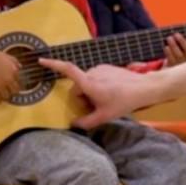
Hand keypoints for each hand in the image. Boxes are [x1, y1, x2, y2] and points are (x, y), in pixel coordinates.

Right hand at [0, 47, 21, 101]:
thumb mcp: (7, 56)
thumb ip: (15, 62)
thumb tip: (20, 67)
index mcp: (14, 71)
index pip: (20, 82)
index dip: (16, 84)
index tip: (12, 85)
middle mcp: (8, 79)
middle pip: (15, 91)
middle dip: (12, 91)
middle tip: (8, 91)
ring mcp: (0, 85)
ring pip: (7, 97)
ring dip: (5, 96)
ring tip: (1, 94)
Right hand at [40, 59, 162, 128]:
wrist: (144, 88)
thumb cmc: (123, 102)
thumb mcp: (104, 117)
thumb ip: (86, 122)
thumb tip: (73, 124)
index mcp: (89, 83)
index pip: (67, 70)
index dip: (53, 64)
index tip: (41, 60)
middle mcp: (92, 72)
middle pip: (78, 86)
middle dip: (82, 97)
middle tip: (95, 108)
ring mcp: (100, 68)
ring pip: (87, 82)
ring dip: (90, 92)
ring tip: (106, 102)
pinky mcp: (107, 67)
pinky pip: (96, 78)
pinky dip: (98, 86)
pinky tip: (111, 94)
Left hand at [164, 33, 185, 66]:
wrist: (174, 75)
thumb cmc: (182, 59)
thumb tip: (180, 38)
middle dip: (182, 41)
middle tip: (176, 34)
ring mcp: (182, 66)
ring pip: (179, 54)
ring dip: (173, 44)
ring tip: (169, 38)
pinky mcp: (173, 68)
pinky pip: (171, 59)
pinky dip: (169, 52)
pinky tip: (167, 47)